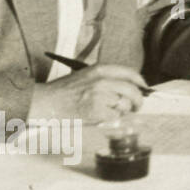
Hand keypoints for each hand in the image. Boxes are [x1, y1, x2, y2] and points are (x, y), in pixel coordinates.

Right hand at [30, 65, 146, 123]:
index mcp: (100, 69)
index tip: (145, 89)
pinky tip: (100, 117)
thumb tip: (132, 87)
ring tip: (109, 112)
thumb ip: (107, 79)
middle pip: (133, 90)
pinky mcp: (96, 111)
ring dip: (122, 111)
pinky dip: (111, 119)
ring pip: (124, 105)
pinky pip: (115, 117)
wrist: (44, 102)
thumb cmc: (63, 91)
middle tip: (137, 106)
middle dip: (139, 100)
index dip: (141, 82)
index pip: (130, 73)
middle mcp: (102, 81)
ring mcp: (99, 96)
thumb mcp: (86, 76)